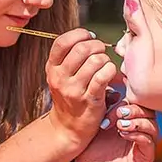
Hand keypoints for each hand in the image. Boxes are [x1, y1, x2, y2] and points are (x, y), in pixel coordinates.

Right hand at [45, 28, 116, 147]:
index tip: (88, 37)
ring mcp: (74, 90)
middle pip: (81, 49)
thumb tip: (90, 36)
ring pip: (95, 61)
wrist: (68, 127)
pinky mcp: (89, 100)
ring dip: (105, 59)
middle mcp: (60, 78)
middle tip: (101, 51)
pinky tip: (109, 74)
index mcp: (52, 68)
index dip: (79, 34)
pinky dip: (110, 70)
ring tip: (105, 64)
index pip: (62, 42)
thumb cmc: (69, 96)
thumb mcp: (61, 75)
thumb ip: (70, 56)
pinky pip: (103, 76)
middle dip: (96, 45)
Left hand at [74, 100, 158, 161]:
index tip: (111, 102)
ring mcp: (144, 144)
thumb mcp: (97, 121)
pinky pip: (149, 142)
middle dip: (133, 109)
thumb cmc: (90, 145)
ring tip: (119, 124)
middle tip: (117, 113)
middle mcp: (140, 129)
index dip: (127, 99)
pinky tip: (123, 134)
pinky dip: (137, 134)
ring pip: (152, 125)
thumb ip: (106, 105)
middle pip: (149, 112)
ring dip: (136, 121)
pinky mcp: (144, 158)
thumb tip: (113, 90)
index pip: (140, 102)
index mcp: (130, 118)